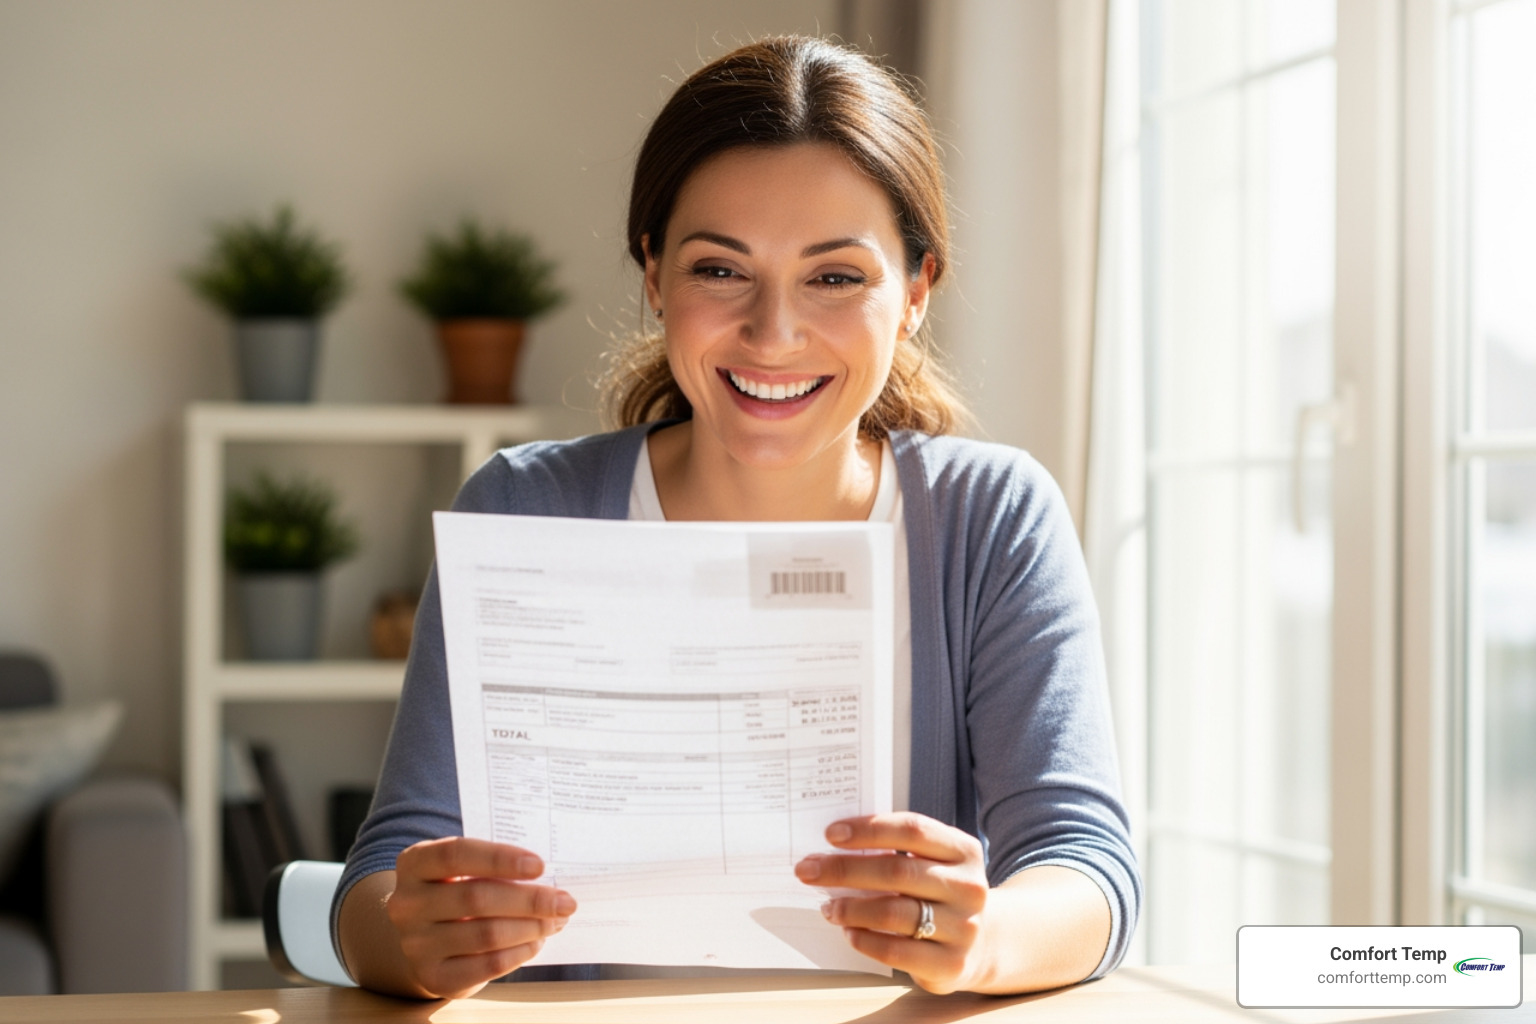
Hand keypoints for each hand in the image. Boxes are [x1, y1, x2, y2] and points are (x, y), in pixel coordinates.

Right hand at [386, 836, 574, 997]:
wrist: (426, 934)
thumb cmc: (458, 888)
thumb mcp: (465, 867)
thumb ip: (496, 865)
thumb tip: (549, 879)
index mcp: (414, 863)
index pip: (456, 853)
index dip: (500, 858)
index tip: (540, 865)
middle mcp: (406, 903)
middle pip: (476, 897)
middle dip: (529, 900)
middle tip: (565, 901)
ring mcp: (415, 943)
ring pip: (486, 934)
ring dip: (531, 927)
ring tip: (555, 920)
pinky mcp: (433, 975)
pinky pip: (487, 965)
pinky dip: (520, 952)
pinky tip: (536, 942)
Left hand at [795, 813, 989, 993]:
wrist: (983, 942)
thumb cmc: (939, 892)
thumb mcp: (932, 862)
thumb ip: (896, 850)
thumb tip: (834, 848)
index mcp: (964, 850)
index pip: (913, 830)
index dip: (869, 830)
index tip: (831, 834)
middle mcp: (969, 887)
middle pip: (896, 871)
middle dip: (844, 869)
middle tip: (808, 870)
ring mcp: (964, 927)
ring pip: (893, 912)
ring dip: (850, 908)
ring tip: (827, 906)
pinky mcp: (950, 963)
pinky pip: (895, 951)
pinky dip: (864, 940)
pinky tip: (849, 931)